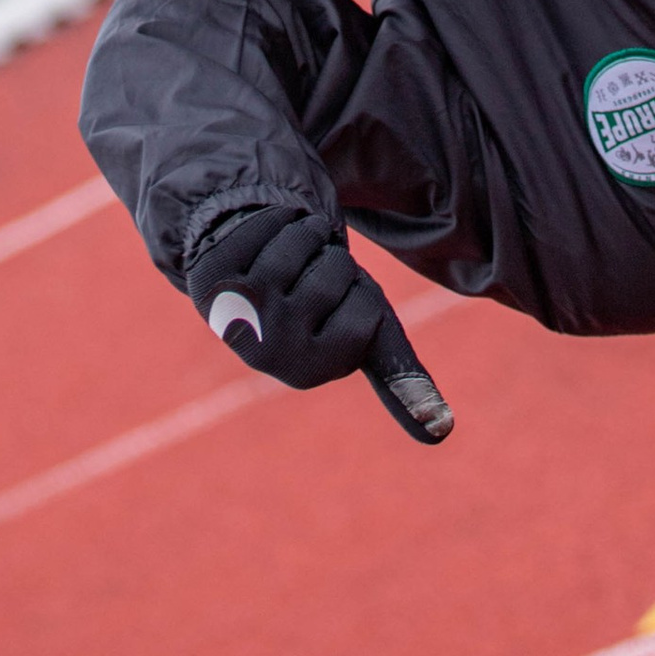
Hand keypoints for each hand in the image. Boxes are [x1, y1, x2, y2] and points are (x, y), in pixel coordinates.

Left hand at [186, 206, 452, 442]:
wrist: (257, 266)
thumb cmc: (320, 301)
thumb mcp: (368, 330)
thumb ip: (403, 378)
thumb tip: (444, 434)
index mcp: (308, 370)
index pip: (365, 314)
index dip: (360, 292)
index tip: (338, 305)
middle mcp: (266, 352)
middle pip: (333, 274)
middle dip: (332, 260)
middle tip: (308, 276)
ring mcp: (234, 314)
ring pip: (300, 244)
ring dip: (304, 234)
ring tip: (287, 256)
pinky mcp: (210, 278)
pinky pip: (265, 226)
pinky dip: (272, 221)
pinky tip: (258, 242)